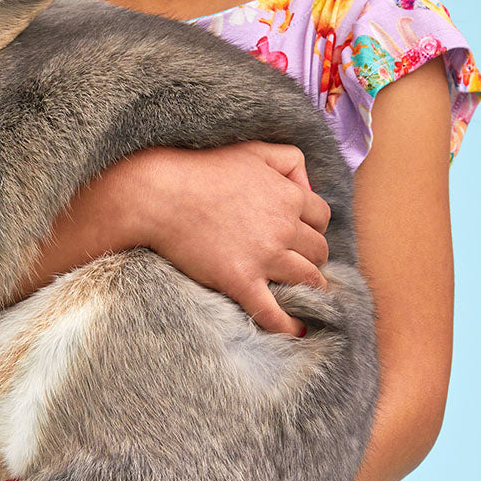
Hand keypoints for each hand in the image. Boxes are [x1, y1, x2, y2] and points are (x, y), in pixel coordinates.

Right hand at [8, 142, 330, 334]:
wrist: (158, 194)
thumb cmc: (199, 169)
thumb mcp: (251, 150)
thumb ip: (287, 160)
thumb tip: (307, 185)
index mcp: (287, 196)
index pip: (321, 217)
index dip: (314, 227)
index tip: (303, 236)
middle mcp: (283, 227)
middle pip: (319, 250)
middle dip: (313, 257)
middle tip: (299, 264)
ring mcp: (263, 256)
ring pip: (307, 279)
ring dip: (309, 288)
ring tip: (304, 296)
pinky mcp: (240, 280)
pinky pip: (273, 310)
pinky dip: (289, 324)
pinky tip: (296, 330)